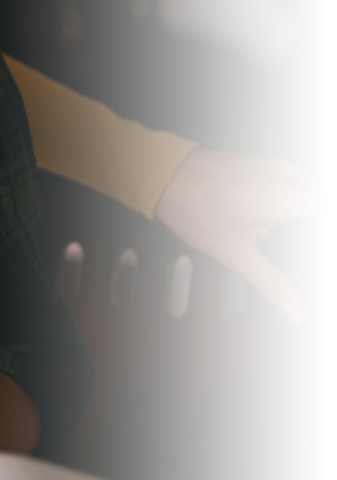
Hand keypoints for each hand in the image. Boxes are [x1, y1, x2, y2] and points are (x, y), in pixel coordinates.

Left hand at [154, 148, 329, 326]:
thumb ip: (271, 283)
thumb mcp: (232, 252)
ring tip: (322, 248)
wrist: (159, 173)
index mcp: (284, 195)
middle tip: (328, 256)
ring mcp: (281, 168)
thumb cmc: (189, 207)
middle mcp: (288, 175)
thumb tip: (298, 312)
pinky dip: (318, 207)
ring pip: (327, 191)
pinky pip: (309, 185)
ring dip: (330, 216)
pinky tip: (310, 229)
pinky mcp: (273, 168)